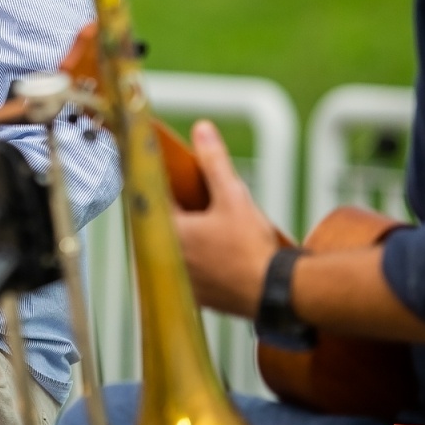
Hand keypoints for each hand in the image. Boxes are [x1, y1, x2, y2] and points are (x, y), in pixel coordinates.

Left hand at [173, 120, 282, 318]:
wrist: (275, 295)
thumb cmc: (252, 249)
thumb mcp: (234, 197)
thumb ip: (214, 162)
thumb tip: (202, 130)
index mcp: (168, 230)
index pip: (149, 198)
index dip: (156, 183)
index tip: (161, 173)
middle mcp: (165, 256)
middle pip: (156, 224)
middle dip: (166, 210)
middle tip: (180, 197)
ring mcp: (177, 278)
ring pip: (167, 248)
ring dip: (176, 236)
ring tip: (195, 223)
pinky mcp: (193, 295)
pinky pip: (181, 271)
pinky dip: (189, 259)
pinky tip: (206, 253)